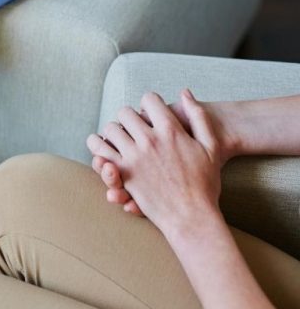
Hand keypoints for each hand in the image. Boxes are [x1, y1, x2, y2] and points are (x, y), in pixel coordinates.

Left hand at [87, 90, 224, 241]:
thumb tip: (185, 92)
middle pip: (125, 112)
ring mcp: (134, 156)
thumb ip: (198, 116)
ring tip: (117, 135)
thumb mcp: (211, 146)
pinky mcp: (122, 173)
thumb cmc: (206, 183)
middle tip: (132, 124)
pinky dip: (97, 145)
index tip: (150, 110)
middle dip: (128, 116)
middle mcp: (150, 140)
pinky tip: (100, 146)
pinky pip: (100, 151)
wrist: (193, 216)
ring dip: (112, 130)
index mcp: (171, 131)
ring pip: (110, 128)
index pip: (149, 100)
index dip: (149, 102)